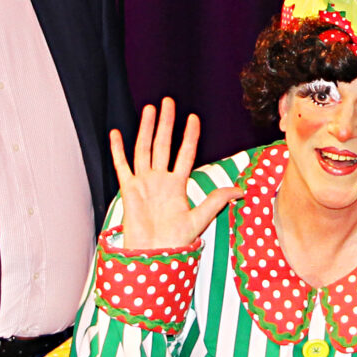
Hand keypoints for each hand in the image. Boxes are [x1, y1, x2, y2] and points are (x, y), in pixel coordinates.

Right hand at [108, 99, 236, 251]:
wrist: (153, 254)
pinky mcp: (128, 189)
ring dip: (146, 129)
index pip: (185, 153)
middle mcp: (160, 180)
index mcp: (177, 185)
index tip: (193, 118)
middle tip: (168, 102)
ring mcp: (143, 183)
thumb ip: (217, 200)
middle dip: (166, 123)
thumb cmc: (175, 241)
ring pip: (144, 149)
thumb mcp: (200, 218)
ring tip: (148, 109)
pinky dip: (118, 150)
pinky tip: (115, 134)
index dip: (190, 136)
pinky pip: (122, 166)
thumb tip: (241, 190)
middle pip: (163, 144)